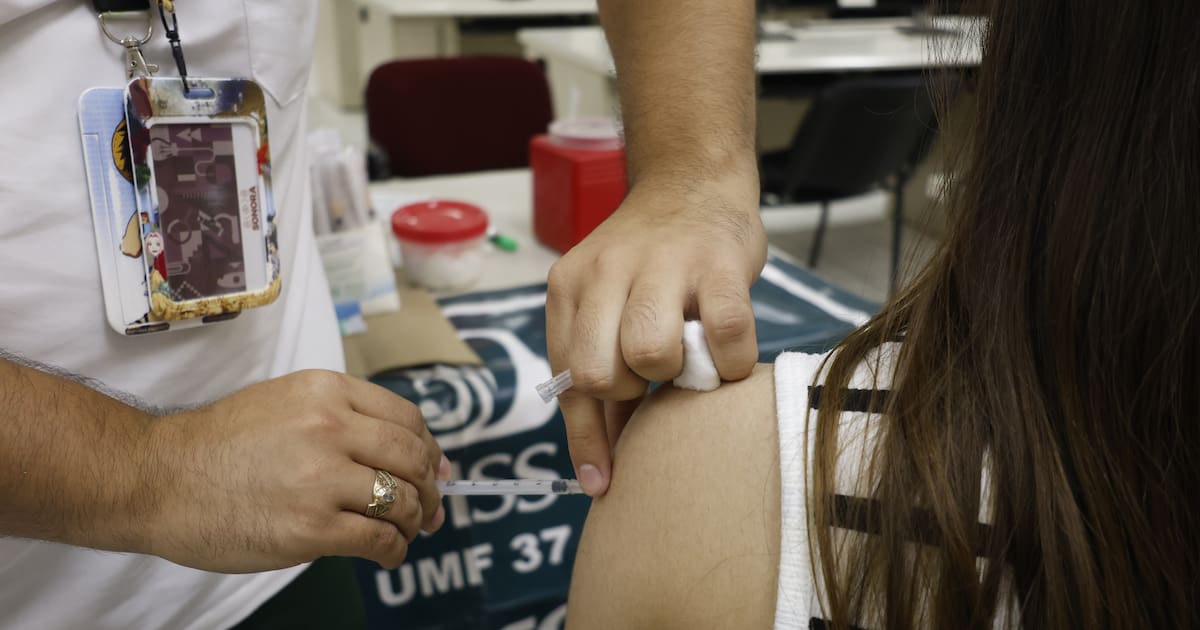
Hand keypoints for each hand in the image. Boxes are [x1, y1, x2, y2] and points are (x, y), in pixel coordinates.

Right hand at [142, 370, 448, 572]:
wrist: (159, 478)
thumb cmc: (219, 445)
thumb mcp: (285, 403)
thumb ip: (341, 419)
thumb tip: (405, 452)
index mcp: (327, 391)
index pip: (407, 419)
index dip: (430, 449)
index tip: (437, 470)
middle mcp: (331, 427)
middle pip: (413, 459)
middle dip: (431, 489)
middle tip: (431, 508)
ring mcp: (322, 478)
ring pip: (403, 501)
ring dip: (415, 522)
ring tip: (404, 532)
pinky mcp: (311, 527)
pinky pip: (379, 540)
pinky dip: (394, 551)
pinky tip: (387, 554)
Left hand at [546, 175, 766, 496]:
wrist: (693, 183)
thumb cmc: (650, 263)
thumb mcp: (606, 303)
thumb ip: (601, 369)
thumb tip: (602, 466)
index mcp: (569, 286)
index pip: (565, 379)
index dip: (584, 439)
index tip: (602, 484)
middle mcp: (606, 272)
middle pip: (597, 373)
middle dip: (628, 394)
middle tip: (654, 377)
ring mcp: (663, 264)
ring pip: (649, 353)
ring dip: (676, 375)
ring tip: (689, 358)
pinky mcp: (718, 265)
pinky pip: (722, 336)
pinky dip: (731, 361)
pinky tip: (728, 353)